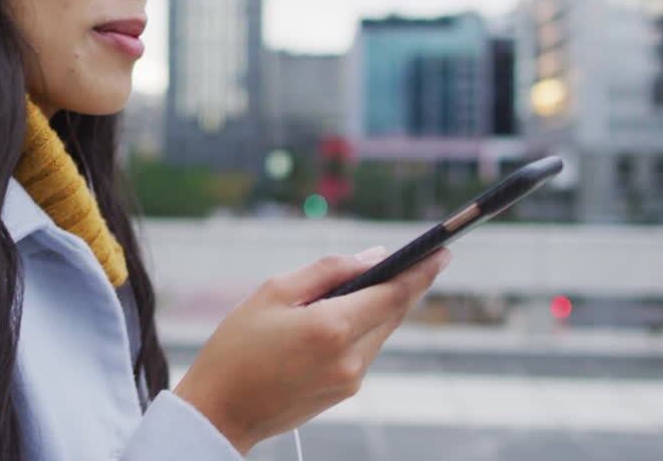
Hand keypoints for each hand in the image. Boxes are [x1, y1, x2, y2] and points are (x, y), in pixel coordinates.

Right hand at [171, 247, 449, 456]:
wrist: (220, 410)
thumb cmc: (237, 347)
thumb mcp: (273, 292)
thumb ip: (327, 270)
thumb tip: (372, 257)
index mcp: (331, 328)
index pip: (393, 294)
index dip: (421, 271)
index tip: (442, 252)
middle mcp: (350, 358)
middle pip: (393, 313)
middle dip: (405, 285)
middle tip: (419, 259)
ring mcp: (351, 379)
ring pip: (379, 331)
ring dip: (379, 306)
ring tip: (364, 285)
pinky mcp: (345, 391)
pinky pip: (364, 349)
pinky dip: (361, 327)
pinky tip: (340, 317)